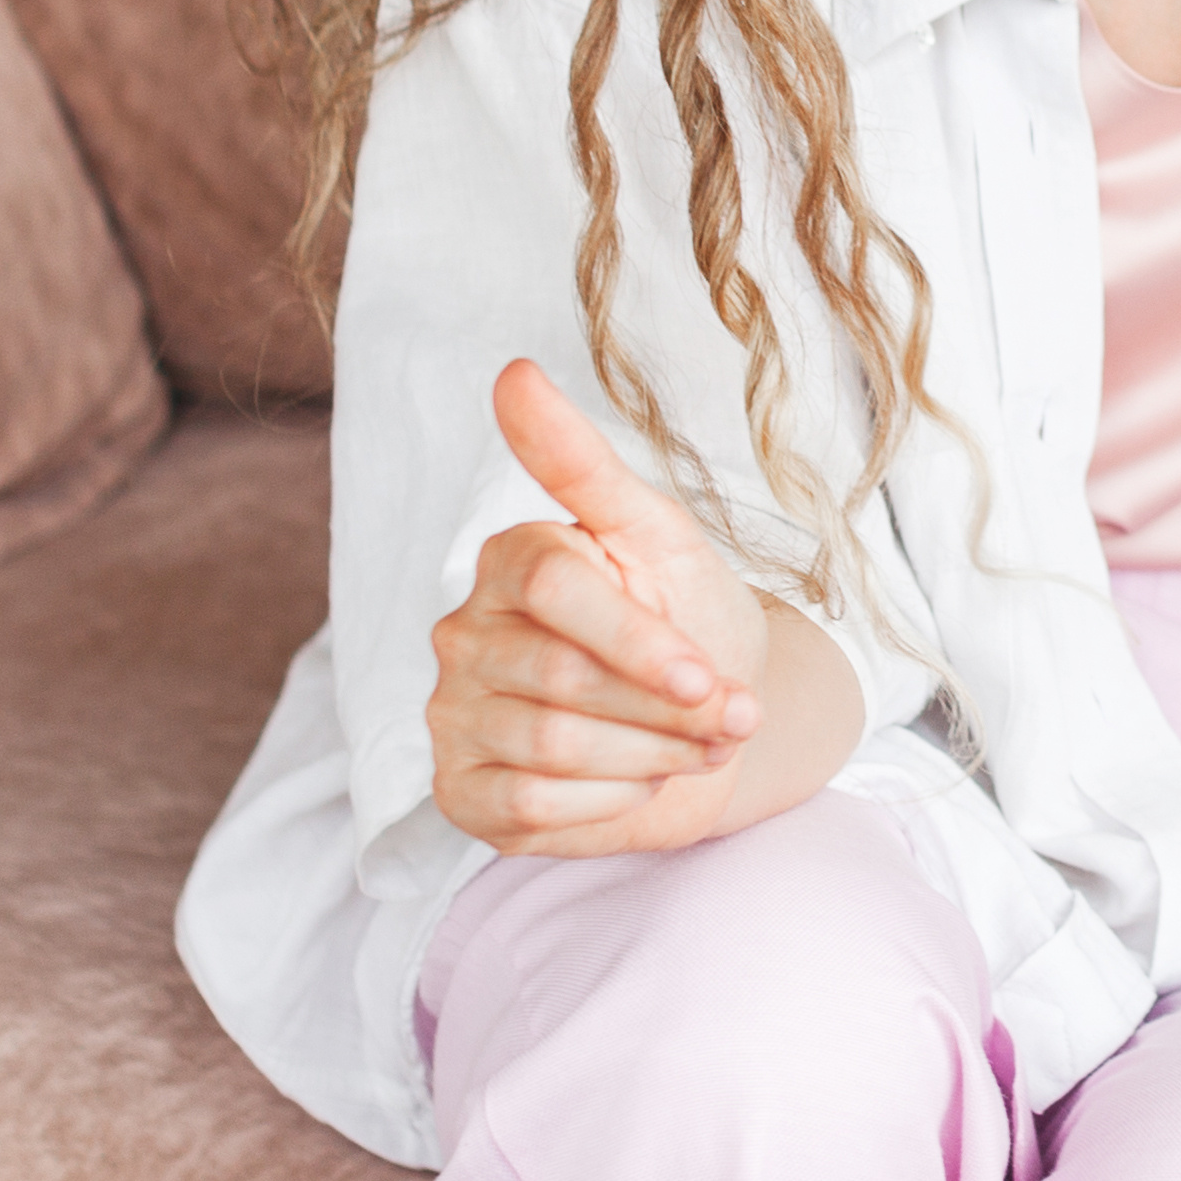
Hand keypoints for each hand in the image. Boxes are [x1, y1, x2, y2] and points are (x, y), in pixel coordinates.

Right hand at [426, 359, 771, 857]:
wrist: (708, 721)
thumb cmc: (685, 616)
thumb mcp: (658, 534)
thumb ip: (582, 463)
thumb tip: (512, 372)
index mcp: (509, 560)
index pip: (554, 587)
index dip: (640, 641)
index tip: (707, 676)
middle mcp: (463, 635)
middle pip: (562, 678)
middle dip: (666, 709)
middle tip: (726, 717)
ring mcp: (454, 717)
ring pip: (551, 745)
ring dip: (652, 754)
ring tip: (697, 744)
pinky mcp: (464, 794)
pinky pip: (530, 808)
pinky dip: (613, 801)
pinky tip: (640, 779)